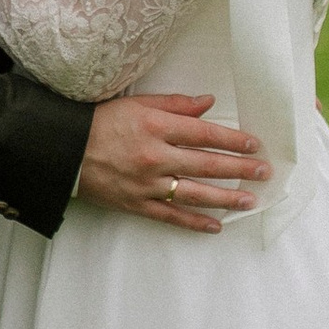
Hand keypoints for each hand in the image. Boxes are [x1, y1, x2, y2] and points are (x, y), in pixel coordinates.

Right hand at [75, 91, 267, 231]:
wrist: (64, 151)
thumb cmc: (101, 122)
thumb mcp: (137, 103)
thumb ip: (175, 104)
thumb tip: (208, 103)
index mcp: (156, 127)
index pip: (204, 134)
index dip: (233, 140)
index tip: (254, 145)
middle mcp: (155, 156)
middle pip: (206, 164)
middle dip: (239, 169)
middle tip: (264, 172)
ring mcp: (147, 184)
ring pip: (195, 194)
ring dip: (226, 198)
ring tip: (249, 200)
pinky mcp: (137, 204)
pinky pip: (172, 216)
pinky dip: (195, 222)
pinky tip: (216, 226)